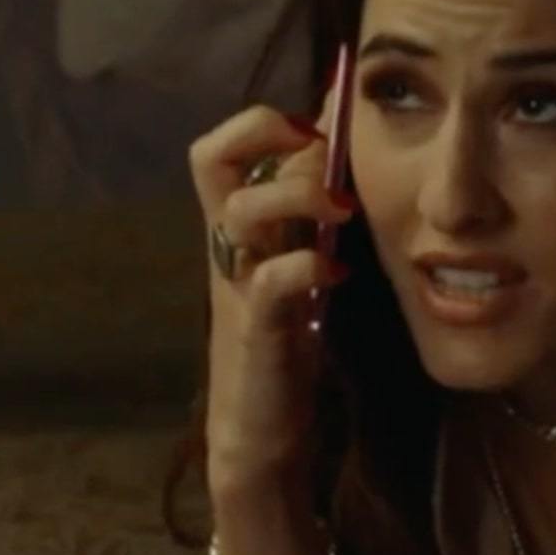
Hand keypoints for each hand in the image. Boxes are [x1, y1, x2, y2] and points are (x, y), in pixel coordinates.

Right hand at [188, 91, 356, 495]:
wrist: (260, 432)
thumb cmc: (283, 343)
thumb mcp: (296, 263)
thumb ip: (308, 212)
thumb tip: (338, 144)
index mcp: (237, 229)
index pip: (223, 147)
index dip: (266, 122)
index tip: (319, 132)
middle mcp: (229, 248)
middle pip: (210, 159)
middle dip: (268, 136)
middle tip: (323, 159)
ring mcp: (238, 288)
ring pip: (240, 209)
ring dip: (299, 195)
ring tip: (344, 214)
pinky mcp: (258, 331)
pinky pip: (271, 282)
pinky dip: (307, 266)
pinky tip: (339, 273)